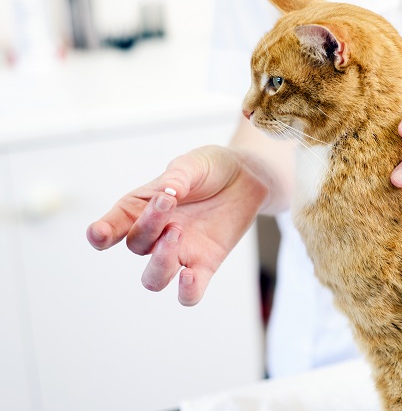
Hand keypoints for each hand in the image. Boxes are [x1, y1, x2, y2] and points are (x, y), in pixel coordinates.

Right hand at [86, 145, 269, 305]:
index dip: (101, 234)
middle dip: (148, 225)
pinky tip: (189, 276)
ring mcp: (179, 252)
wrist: (245, 177)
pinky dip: (186, 292)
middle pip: (136, 246)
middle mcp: (154, 235)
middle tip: (169, 201)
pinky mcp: (205, 264)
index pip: (112, 227)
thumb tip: (169, 191)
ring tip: (178, 231)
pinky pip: (190, 294)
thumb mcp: (193, 163)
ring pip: (154, 279)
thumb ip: (178, 176)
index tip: (99, 233)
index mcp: (140, 208)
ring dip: (161, 261)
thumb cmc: (210, 168)